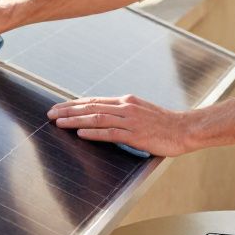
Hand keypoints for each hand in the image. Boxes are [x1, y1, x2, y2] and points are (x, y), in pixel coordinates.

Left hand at [47, 94, 193, 157]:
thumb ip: (124, 114)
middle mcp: (126, 107)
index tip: (59, 106)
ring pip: (97, 118)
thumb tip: (105, 118)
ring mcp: (130, 120)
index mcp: (126, 101)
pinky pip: (111, 133)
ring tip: (59, 122)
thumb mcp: (142, 113)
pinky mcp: (135, 134)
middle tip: (50, 113)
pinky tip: (81, 133)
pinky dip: (94, 133)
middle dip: (68, 110)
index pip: (95, 101)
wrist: (185, 129)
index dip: (75, 104)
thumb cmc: (164, 125)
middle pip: (91, 106)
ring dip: (76, 120)